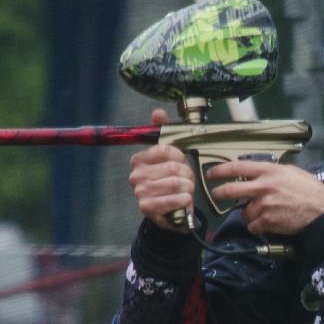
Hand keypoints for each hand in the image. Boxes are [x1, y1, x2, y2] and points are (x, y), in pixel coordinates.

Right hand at [128, 108, 192, 232]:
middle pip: (172, 167)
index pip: (165, 149)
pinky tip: (183, 201)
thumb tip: (157, 113)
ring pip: (176, 183)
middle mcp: (136, 175)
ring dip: (187, 188)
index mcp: (139, 160)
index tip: (182, 162)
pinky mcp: (146, 207)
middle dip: (186, 174)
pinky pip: (173, 199)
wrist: (172, 211)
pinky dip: (183, 200)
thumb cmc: (171, 181)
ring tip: (184, 190)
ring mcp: (140, 192)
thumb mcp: (171, 156)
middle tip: (186, 180)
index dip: (180, 156)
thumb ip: (164, 131)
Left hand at [207, 159, 323, 237]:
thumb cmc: (310, 191)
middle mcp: (264, 186)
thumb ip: (271, 173)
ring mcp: (264, 205)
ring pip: (244, 212)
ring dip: (250, 215)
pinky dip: (258, 227)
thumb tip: (254, 174)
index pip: (237, 167)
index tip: (211, 173)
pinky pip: (253, 226)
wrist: (323, 211)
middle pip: (230, 190)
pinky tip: (270, 223)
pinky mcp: (267, 221)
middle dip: (219, 194)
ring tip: (266, 213)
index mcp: (270, 171)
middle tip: (216, 196)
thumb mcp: (291, 172)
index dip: (220, 170)